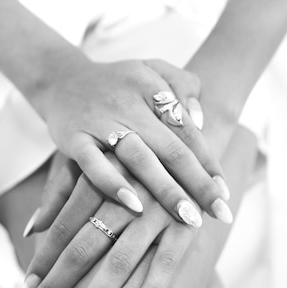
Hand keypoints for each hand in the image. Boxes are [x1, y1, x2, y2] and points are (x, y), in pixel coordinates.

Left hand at [22, 153, 204, 287]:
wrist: (187, 135)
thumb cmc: (132, 156)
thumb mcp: (95, 161)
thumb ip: (60, 191)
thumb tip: (29, 228)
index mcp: (100, 178)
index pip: (62, 226)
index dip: (42, 260)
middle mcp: (125, 196)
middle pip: (82, 248)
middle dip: (56, 285)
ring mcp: (156, 211)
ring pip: (118, 262)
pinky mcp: (186, 224)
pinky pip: (165, 265)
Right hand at [29, 57, 232, 226]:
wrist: (61, 78)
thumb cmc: (117, 83)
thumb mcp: (153, 69)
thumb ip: (182, 85)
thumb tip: (199, 119)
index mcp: (153, 88)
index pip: (188, 130)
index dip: (208, 162)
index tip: (224, 193)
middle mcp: (129, 104)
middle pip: (171, 148)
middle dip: (198, 184)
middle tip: (220, 214)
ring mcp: (100, 122)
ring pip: (139, 158)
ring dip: (166, 189)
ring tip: (188, 218)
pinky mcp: (74, 138)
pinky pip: (93, 164)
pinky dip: (113, 184)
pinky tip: (134, 206)